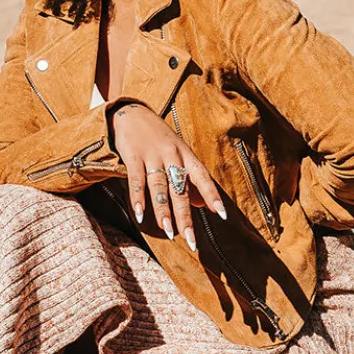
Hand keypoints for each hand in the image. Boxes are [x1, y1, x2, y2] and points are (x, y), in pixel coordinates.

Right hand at [109, 103, 227, 250]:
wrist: (131, 112)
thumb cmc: (158, 137)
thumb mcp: (179, 153)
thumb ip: (190, 179)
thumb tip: (203, 205)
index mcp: (186, 155)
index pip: (203, 177)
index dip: (212, 196)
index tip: (222, 215)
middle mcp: (172, 155)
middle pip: (181, 190)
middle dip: (186, 216)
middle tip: (191, 241)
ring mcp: (152, 155)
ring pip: (160, 187)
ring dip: (164, 211)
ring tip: (169, 232)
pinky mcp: (132, 155)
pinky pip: (136, 180)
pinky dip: (138, 199)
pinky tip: (140, 215)